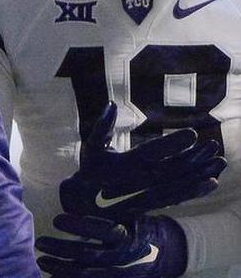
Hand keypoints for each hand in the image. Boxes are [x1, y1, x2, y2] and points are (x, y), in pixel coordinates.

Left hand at [36, 214, 186, 277]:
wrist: (161, 252)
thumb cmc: (133, 225)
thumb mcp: (125, 212)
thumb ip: (102, 205)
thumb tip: (73, 183)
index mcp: (125, 234)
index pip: (101, 230)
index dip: (77, 226)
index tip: (57, 219)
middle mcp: (122, 255)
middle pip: (88, 254)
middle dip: (61, 249)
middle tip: (40, 242)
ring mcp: (119, 272)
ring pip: (86, 273)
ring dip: (60, 267)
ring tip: (41, 260)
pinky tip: (53, 276)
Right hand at [60, 103, 224, 221]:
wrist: (87, 203)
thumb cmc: (91, 170)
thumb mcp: (92, 146)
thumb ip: (102, 126)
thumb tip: (111, 103)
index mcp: (126, 163)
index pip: (153, 152)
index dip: (173, 143)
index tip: (193, 134)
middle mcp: (140, 179)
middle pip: (174, 168)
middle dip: (196, 157)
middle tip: (214, 146)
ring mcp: (149, 192)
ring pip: (181, 182)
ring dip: (201, 172)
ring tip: (219, 162)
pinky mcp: (154, 201)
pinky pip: (180, 196)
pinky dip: (196, 190)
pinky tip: (212, 182)